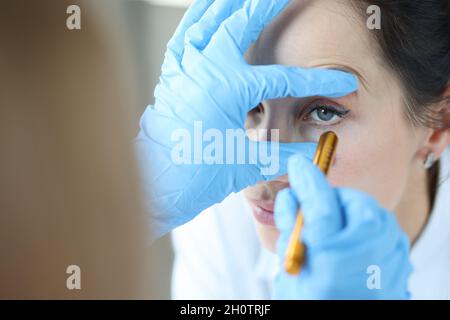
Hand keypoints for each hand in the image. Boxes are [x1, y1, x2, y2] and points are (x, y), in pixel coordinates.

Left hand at [136, 0, 357, 237]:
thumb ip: (289, 153)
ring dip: (228, 3)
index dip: (318, 81)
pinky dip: (196, 18)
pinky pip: (184, 34)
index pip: (285, 79)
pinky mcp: (171, 74)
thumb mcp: (249, 164)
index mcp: (230, 88)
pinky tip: (205, 11)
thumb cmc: (198, 175)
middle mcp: (205, 68)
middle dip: (269, 4)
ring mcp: (184, 67)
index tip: (342, 83)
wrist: (158, 184)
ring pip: (206, 18)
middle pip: (242, 22)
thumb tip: (319, 151)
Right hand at [274, 154, 411, 298]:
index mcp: (332, 259)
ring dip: (348, 212)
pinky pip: (381, 227)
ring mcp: (390, 256)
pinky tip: (351, 245)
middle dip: (331, 199)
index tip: (300, 164)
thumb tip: (291, 196)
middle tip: (315, 214)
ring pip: (369, 210)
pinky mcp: (400, 258)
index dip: (307, 179)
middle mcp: (368, 253)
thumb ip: (290, 229)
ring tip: (333, 235)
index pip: (320, 203)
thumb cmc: (313, 304)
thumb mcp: (290, 270)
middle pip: (352, 201)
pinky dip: (364, 227)